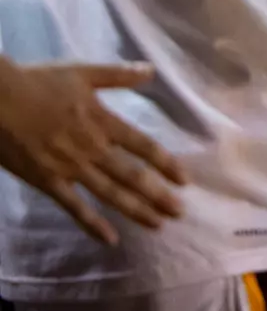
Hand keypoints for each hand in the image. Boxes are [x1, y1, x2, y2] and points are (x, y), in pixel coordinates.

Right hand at [0, 59, 185, 243]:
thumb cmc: (38, 82)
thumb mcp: (83, 72)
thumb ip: (119, 75)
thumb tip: (151, 70)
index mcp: (103, 121)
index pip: (144, 146)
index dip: (167, 164)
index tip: (185, 181)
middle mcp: (92, 148)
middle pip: (132, 176)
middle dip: (159, 195)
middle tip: (180, 212)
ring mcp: (70, 167)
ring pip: (110, 194)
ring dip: (136, 210)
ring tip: (159, 224)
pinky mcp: (47, 181)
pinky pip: (74, 207)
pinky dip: (93, 225)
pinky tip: (111, 239)